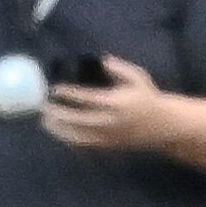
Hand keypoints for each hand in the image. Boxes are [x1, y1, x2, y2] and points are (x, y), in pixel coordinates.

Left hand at [41, 54, 174, 153]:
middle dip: (58, 114)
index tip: (55, 89)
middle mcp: (110, 122)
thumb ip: (119, 68)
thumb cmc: (147, 98)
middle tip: (43, 107)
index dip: (68, 94)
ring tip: (44, 121)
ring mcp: (108, 136)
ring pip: (78, 136)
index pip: (86, 98)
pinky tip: (58, 133)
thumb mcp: (138, 77)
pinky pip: (85, 145)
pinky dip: (69, 140)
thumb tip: (102, 59)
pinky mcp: (108, 146)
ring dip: (59, 130)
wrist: (162, 126)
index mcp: (115, 103)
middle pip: (77, 120)